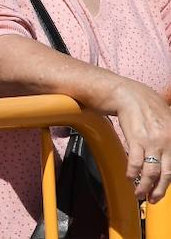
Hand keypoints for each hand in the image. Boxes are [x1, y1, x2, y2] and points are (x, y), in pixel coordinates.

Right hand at [109, 79, 170, 202]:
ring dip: (144, 186)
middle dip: (159, 190)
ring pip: (150, 171)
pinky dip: (132, 173)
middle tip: (153, 200)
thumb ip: (168, 136)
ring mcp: (152, 142)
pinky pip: (135, 162)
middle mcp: (167, 142)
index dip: (168, 183)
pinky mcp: (136, 139)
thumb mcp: (166, 120)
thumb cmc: (146, 106)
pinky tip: (129, 177)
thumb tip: (166, 154)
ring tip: (139, 194)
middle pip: (165, 174)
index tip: (161, 191)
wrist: (128, 94)